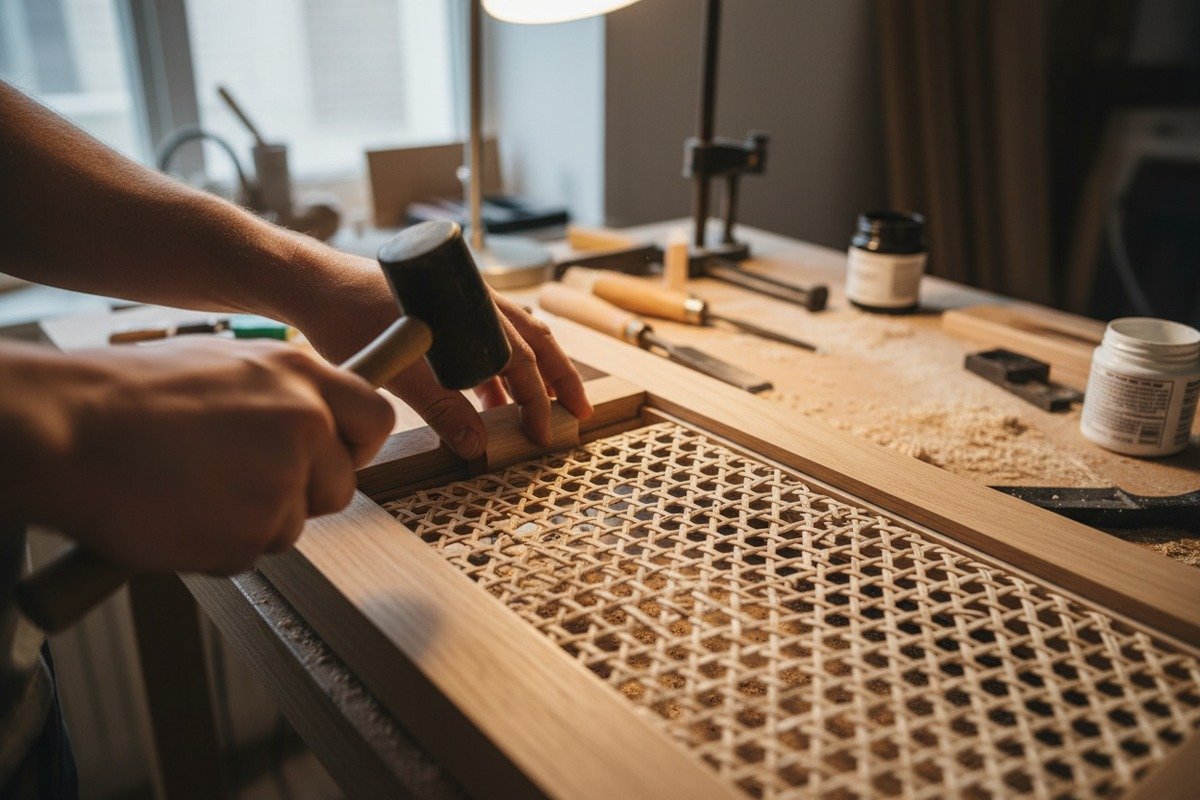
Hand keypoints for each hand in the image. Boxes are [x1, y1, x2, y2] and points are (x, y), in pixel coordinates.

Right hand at [19, 339, 392, 574]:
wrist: (67, 430)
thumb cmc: (130, 397)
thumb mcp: (226, 367)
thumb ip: (283, 396)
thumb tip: (317, 426)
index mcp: (300, 375)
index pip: (376, 418)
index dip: (356, 448)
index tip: (336, 460)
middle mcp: (304, 423)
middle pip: (339, 487)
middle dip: (300, 497)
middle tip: (241, 485)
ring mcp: (281, 479)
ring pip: (291, 526)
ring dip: (250, 523)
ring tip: (191, 489)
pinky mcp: (250, 530)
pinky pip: (249, 555)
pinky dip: (216, 547)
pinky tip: (176, 514)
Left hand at [294, 252, 591, 459]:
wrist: (318, 284)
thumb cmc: (352, 319)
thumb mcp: (400, 372)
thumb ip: (441, 410)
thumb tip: (478, 446)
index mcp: (473, 315)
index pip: (523, 363)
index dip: (538, 402)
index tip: (543, 435)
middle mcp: (477, 303)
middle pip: (536, 343)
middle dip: (560, 380)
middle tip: (579, 412)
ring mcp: (465, 303)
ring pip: (517, 338)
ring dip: (532, 374)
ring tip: (538, 410)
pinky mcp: (448, 307)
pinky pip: (490, 337)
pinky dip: (499, 367)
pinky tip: (490, 397)